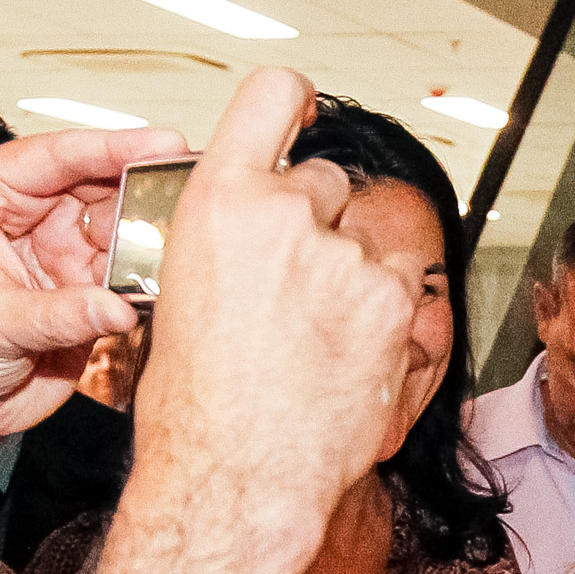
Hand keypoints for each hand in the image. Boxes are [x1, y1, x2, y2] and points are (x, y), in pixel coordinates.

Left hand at [0, 122, 183, 480]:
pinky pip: (133, 267)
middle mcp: (30, 209)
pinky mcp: (89, 282)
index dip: (113, 147)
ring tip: (188, 239)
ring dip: (153, 233)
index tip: (162, 144)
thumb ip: (58, 314)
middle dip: (145, 186)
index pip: (58, 155)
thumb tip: (117, 306)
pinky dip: (153, 273)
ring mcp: (64, 244)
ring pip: (125, 222)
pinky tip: (175, 274)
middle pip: (102, 180)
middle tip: (191, 189)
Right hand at [125, 67, 414, 557]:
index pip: (272, 95)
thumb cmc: (194, 407)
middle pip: (323, 184)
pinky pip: (395, 289)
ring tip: (311, 343)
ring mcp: (344, 256)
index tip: (304, 111)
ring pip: (363, 243)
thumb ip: (224, 239)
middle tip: (290, 294)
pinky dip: (377, 317)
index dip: (294, 99)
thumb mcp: (179, 294)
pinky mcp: (391, 301)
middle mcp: (285, 213)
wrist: (236, 477)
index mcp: (219, 201)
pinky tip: (341, 359)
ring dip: (347, 278)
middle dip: (314, 227)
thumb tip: (251, 229)